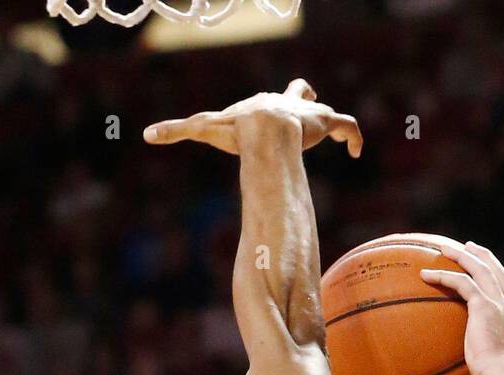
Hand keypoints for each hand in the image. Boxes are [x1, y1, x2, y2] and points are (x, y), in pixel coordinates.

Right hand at [144, 78, 361, 158]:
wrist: (266, 129)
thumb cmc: (239, 131)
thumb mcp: (207, 129)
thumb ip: (178, 131)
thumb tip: (146, 135)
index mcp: (268, 104)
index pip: (274, 96)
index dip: (279, 100)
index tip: (281, 106)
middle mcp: (291, 103)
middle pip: (299, 93)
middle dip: (303, 101)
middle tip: (308, 112)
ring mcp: (312, 114)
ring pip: (329, 112)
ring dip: (332, 124)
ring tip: (342, 139)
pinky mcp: (329, 123)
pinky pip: (351, 127)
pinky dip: (356, 139)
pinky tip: (358, 153)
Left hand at [420, 241, 503, 374]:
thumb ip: (494, 372)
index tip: (498, 276)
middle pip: (499, 274)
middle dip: (484, 258)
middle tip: (470, 248)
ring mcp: (502, 305)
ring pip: (481, 270)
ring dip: (462, 257)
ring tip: (446, 250)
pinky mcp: (484, 306)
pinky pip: (462, 282)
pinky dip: (444, 275)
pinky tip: (427, 274)